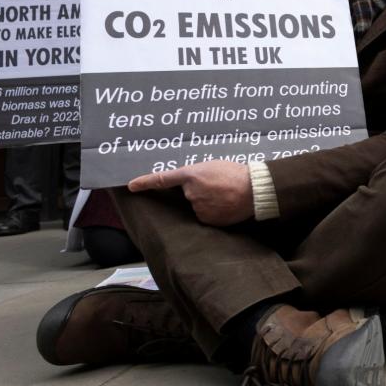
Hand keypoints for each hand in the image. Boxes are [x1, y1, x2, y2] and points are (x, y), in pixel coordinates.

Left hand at [128, 160, 252, 225]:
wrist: (254, 189)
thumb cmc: (236, 173)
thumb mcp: (213, 166)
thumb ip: (197, 175)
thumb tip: (191, 184)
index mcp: (191, 175)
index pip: (162, 179)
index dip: (145, 183)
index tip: (131, 186)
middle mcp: (191, 193)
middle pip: (187, 195)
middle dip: (199, 191)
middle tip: (218, 186)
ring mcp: (199, 208)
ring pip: (197, 206)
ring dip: (208, 202)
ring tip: (226, 195)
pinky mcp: (208, 220)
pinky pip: (206, 216)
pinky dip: (214, 212)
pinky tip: (226, 205)